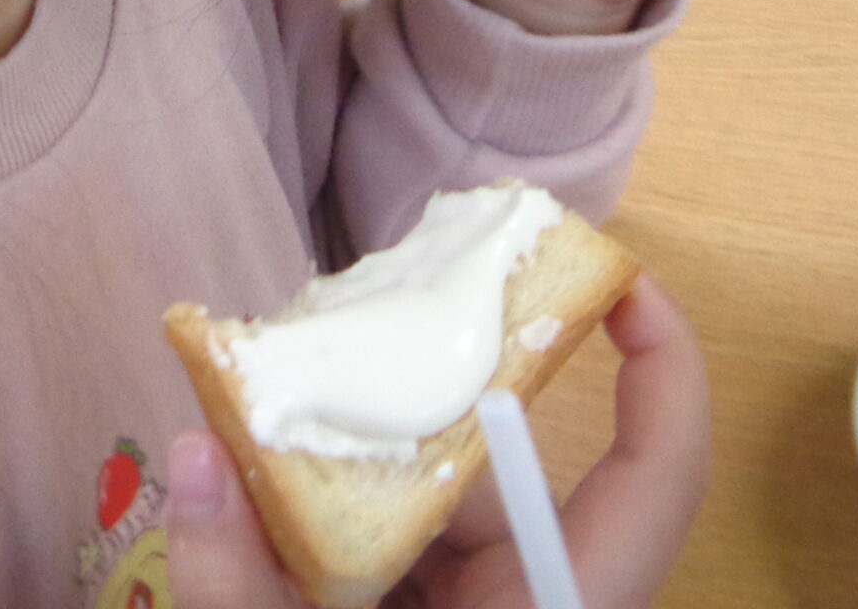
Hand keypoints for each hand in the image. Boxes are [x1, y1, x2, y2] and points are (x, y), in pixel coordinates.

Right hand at [166, 275, 711, 608]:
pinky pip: (388, 559)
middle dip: (420, 398)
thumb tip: (192, 448)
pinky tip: (251, 475)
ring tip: (254, 397)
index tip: (624, 278)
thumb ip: (239, 586)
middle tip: (342, 319)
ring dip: (350, 458)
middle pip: (499, 481)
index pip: (648, 489)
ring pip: (428, 518)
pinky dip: (327, 518)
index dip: (665, 378)